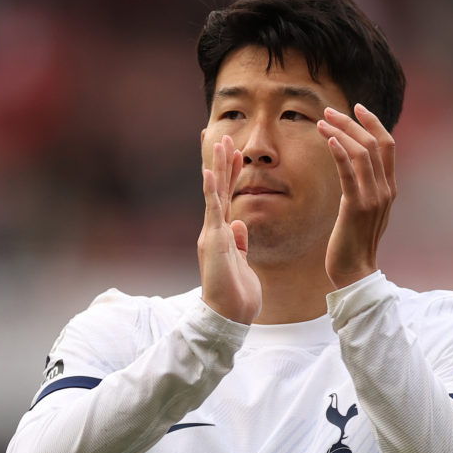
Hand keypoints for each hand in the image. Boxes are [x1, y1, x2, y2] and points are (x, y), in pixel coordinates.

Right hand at [198, 134, 261, 323]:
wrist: (228, 315)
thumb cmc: (236, 295)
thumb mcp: (243, 263)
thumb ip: (240, 243)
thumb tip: (240, 224)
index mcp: (223, 235)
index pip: (227, 199)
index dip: (231, 176)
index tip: (234, 155)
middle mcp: (214, 231)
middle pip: (219, 190)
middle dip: (223, 163)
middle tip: (224, 137)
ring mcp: (212, 234)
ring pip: (214, 194)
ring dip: (217, 167)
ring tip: (219, 142)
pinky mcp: (213, 240)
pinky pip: (212, 211)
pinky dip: (211, 191)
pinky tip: (209, 172)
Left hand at [319, 103, 396, 289]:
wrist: (355, 273)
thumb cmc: (354, 244)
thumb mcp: (365, 211)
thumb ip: (365, 189)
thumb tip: (354, 169)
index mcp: (389, 188)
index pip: (388, 145)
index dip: (373, 122)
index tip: (356, 107)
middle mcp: (386, 190)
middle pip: (375, 143)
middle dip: (351, 122)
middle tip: (328, 110)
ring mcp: (374, 198)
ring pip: (362, 152)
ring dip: (341, 132)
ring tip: (320, 121)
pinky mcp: (356, 207)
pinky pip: (349, 171)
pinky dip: (339, 151)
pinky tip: (326, 138)